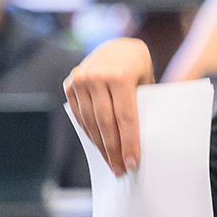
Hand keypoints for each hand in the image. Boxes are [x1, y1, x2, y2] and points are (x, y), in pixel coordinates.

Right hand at [63, 38, 154, 171]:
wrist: (117, 47)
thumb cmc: (138, 69)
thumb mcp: (146, 83)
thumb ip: (143, 107)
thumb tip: (143, 143)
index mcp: (120, 76)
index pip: (125, 117)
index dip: (128, 143)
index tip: (132, 163)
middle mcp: (97, 76)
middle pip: (106, 123)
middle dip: (114, 150)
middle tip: (120, 170)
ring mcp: (80, 79)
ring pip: (91, 122)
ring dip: (100, 146)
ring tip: (110, 163)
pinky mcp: (69, 84)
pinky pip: (80, 116)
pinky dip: (89, 133)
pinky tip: (98, 146)